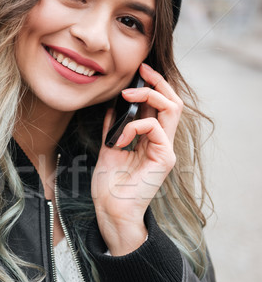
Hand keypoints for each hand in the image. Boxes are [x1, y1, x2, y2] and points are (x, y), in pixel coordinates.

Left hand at [91, 63, 182, 255]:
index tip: (139, 71)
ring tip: (126, 96)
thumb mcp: (109, 149)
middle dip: (158, 81)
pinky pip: (155, 128)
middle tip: (141, 70)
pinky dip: (134, 126)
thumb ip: (114, 129)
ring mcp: (165, 150)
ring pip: (172, 108)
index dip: (153, 85)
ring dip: (148, 95)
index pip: (160, 106)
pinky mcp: (164, 159)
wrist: (111, 211)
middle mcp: (162, 143)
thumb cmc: (110, 186)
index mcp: (150, 140)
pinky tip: (120, 137)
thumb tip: (112, 108)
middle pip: (173, 102)